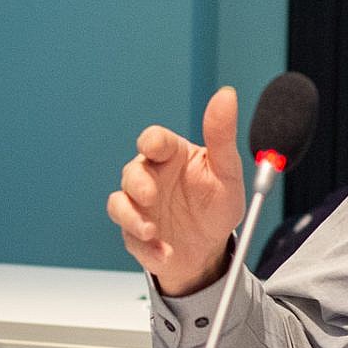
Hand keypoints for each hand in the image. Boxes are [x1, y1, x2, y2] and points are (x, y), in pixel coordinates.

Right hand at [108, 87, 246, 295]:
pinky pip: (129, 236)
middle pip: (131, 171)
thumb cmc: (217, 205)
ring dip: (132, 217)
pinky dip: (145, 247)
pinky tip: (164, 252)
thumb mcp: (227, 172)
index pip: (154, 140)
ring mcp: (140, 207)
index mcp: (171, 157)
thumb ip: (222, 135)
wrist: (212, 251)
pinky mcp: (135, 234)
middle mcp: (151, 178)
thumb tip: (226, 95)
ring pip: (120, 203)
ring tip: (152, 230)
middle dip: (137, 183)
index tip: (155, 147)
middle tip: (151, 195)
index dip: (152, 141)